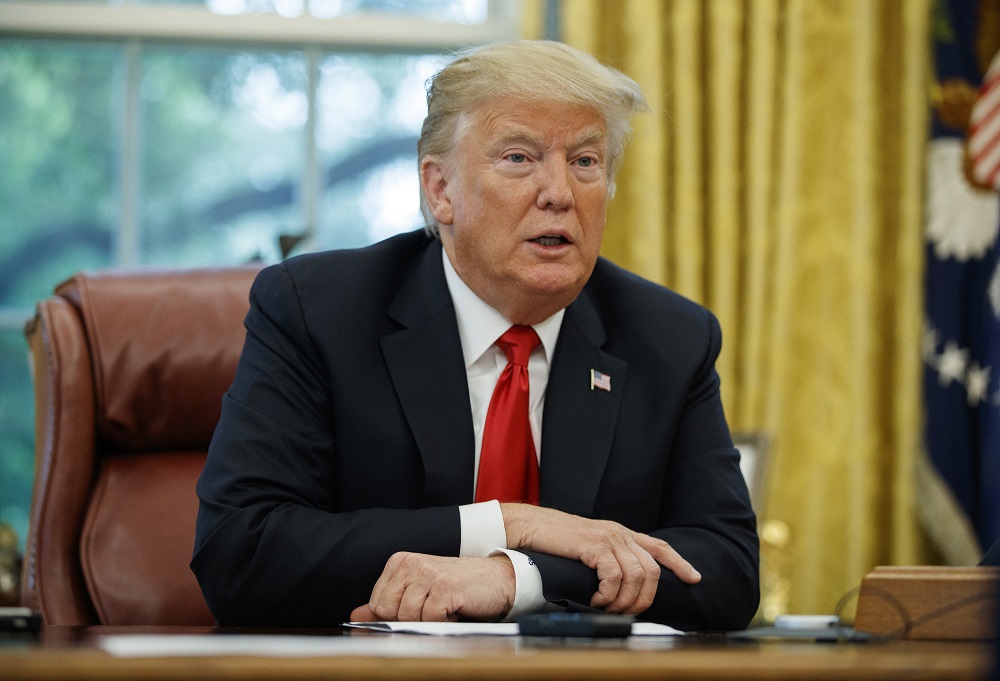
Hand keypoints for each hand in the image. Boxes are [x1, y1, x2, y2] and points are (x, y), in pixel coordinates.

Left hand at [349, 553, 514, 621]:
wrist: (496, 578)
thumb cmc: (457, 587)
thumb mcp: (418, 592)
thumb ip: (387, 603)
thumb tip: (355, 616)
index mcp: (400, 562)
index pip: (376, 604)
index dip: (394, 616)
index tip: (416, 610)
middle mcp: (411, 564)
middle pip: (388, 611)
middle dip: (410, 620)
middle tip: (432, 609)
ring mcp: (428, 574)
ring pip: (409, 617)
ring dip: (430, 621)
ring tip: (445, 608)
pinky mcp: (445, 587)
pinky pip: (430, 619)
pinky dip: (444, 622)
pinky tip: (455, 610)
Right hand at [500, 504, 700, 614]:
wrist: (531, 527)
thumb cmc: (556, 542)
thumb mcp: (589, 547)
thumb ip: (608, 557)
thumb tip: (622, 584)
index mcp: (622, 534)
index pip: (660, 547)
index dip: (680, 563)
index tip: (694, 578)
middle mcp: (620, 534)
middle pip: (652, 570)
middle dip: (645, 599)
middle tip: (627, 613)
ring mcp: (608, 538)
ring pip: (636, 576)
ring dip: (625, 600)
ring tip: (608, 609)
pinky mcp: (594, 545)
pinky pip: (614, 576)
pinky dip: (608, 595)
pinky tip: (597, 600)